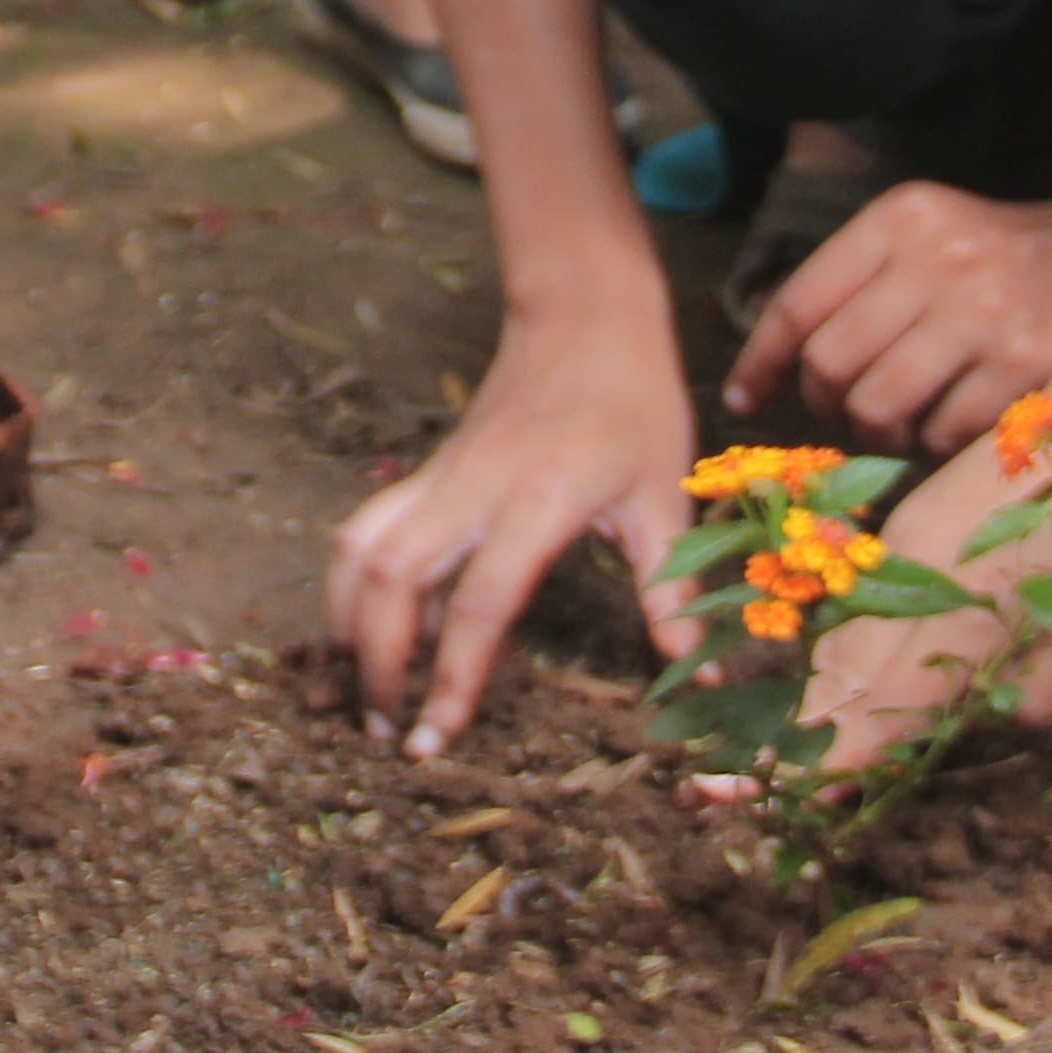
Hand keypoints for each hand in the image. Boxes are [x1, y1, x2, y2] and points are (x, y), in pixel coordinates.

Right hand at [327, 311, 701, 754]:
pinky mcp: (427, 474)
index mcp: (539, 499)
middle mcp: (473, 489)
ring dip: (347, 622)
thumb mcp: (666, 495)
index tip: (441, 735)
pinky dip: (353, 584)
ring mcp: (441, 478)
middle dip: (375, 661)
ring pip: (359, 548)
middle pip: (390, 578)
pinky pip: (367, 530)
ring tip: (361, 689)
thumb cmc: (635, 405)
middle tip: (387, 732)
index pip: (480, 601)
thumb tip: (704, 672)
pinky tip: (372, 629)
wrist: (586, 317)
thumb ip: (672, 589)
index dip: (455, 675)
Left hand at [721, 181, 1051, 451]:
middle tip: (844, 407)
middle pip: (829, 361)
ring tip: (895, 421)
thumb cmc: (991, 256)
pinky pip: (941, 432)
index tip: (744, 400)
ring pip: (877, 405)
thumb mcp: (919, 237)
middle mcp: (939, 258)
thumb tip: (762, 373)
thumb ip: (851, 285)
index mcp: (899, 219)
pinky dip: (933, 441)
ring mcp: (986, 312)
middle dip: (824, 401)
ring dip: (875, 431)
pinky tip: (946, 422)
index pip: (799, 301)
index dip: (761, 361)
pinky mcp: (1028, 363)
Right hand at [783, 435, 1051, 777]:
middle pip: (846, 677)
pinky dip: (837, 650)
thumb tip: (1019, 719)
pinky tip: (829, 684)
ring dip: (813, 698)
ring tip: (773, 750)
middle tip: (731, 787)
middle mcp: (924, 586)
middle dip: (798, 737)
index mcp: (977, 614)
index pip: (894, 702)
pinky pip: (858, 601)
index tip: (798, 793)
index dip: (842, 752)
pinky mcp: (908, 528)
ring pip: (843, 638)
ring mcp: (907, 552)